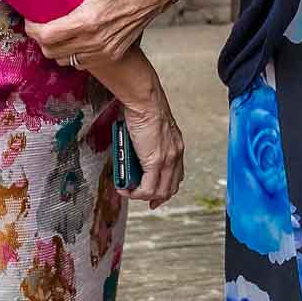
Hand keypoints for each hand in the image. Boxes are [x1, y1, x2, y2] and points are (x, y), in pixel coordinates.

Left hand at [25, 0, 181, 64]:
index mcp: (86, 21)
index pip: (47, 36)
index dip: (33, 29)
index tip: (31, 19)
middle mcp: (93, 41)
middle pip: (51, 51)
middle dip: (41, 39)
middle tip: (41, 25)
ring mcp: (102, 51)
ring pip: (64, 60)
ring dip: (56, 48)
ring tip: (56, 32)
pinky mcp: (110, 55)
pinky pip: (80, 62)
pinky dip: (72, 54)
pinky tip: (74, 39)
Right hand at [122, 86, 184, 208]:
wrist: (145, 100)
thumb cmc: (145, 107)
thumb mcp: (152, 129)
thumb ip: (148, 142)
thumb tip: (135, 149)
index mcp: (176, 146)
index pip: (177, 175)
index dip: (167, 188)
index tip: (157, 195)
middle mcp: (176, 155)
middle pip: (170, 187)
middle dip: (156, 198)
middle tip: (143, 199)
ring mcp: (167, 160)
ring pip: (159, 191)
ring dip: (142, 195)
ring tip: (128, 190)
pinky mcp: (155, 162)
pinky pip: (147, 188)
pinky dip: (135, 193)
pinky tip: (125, 189)